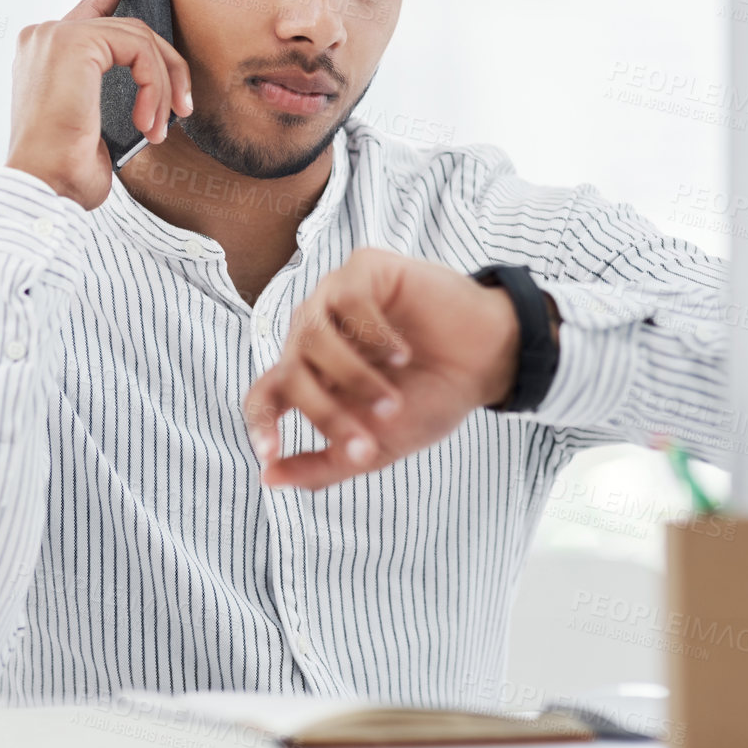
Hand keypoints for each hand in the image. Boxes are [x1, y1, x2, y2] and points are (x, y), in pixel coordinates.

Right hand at [6, 0, 192, 209]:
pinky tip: (148, 120)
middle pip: (129, 27)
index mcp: (44, 52)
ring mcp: (55, 35)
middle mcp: (44, 36)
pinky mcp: (74, 42)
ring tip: (158, 126)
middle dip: (166, 66)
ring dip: (162, 84)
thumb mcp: (96, 126)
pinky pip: (139, 49)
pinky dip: (155, 85)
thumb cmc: (62, 171)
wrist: (42, 187)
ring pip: (139, 38)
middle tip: (181, 107)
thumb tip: (154, 92)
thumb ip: (116, 94)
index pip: (89, 6)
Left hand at [242, 248, 527, 490]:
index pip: (263, 396)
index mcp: (310, 374)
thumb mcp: (378, 445)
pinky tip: (403, 354)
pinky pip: (348, 300)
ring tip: (393, 401)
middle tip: (369, 443)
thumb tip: (268, 478)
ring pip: (312, 336)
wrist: (487, 361)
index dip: (260, 424)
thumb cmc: (431, 398)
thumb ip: (325, 464)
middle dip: (327, 414)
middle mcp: (312, 333)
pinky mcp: (363, 269)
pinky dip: (374, 335)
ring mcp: (334, 298)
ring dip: (354, 378)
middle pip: (291, 372)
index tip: (270, 454)